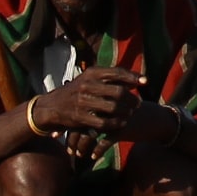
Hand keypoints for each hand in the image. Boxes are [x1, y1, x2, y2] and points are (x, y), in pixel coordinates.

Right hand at [31, 64, 148, 155]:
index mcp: (91, 73)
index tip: (145, 82)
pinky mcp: (80, 117)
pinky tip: (121, 122)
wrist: (51, 106)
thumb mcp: (89, 79)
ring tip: (130, 113)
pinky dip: (116, 123)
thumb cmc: (76, 91)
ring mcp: (83, 101)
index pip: (117, 72)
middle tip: (138, 103)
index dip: (134, 77)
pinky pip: (104, 122)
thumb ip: (110, 78)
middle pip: (119, 92)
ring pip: (113, 107)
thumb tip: (136, 80)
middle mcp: (86, 85)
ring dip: (126, 111)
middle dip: (132, 98)